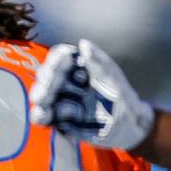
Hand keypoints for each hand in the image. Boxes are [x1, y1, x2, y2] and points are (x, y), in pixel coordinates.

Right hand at [29, 40, 153, 150]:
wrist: (130, 126)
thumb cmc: (124, 99)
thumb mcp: (113, 79)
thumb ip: (98, 62)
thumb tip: (83, 43)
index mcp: (77, 67)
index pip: (59, 57)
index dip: (56, 59)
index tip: (61, 62)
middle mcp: (65, 82)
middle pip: (45, 75)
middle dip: (46, 80)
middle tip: (50, 87)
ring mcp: (60, 100)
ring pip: (39, 95)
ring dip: (41, 96)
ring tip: (45, 101)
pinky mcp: (57, 119)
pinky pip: (41, 116)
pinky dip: (40, 115)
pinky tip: (45, 114)